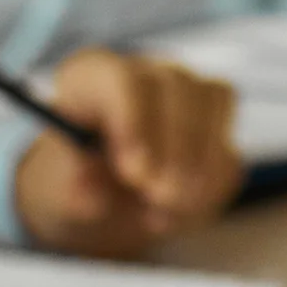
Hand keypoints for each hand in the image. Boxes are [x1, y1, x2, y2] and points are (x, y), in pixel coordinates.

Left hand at [10, 47, 248, 257]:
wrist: (103, 196)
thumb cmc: (75, 178)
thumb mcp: (58, 185)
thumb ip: (71, 183)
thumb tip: (88, 193)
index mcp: (96, 75)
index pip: (125, 80)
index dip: (135, 122)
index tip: (135, 172)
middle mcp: (148, 74)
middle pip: (180, 86)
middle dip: (178, 146)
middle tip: (162, 196)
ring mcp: (189, 94)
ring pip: (216, 106)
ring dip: (199, 167)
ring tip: (160, 211)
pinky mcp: (218, 128)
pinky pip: (229, 151)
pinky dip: (208, 189)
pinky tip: (172, 213)